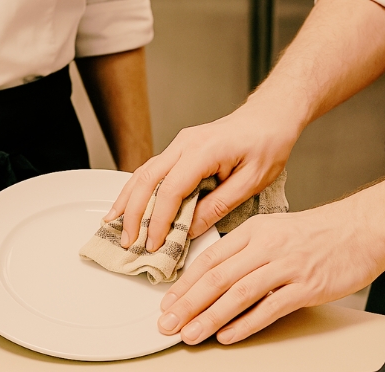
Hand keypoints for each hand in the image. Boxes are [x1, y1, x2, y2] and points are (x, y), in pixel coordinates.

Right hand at [104, 97, 300, 251]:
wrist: (269, 117)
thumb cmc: (267, 144)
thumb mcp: (252, 181)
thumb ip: (219, 206)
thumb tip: (191, 230)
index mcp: (204, 150)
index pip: (171, 190)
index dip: (159, 220)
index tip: (155, 243)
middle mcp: (185, 144)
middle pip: (147, 180)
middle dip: (134, 213)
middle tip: (129, 241)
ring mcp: (179, 144)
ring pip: (143, 173)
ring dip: (127, 200)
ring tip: (115, 224)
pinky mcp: (179, 149)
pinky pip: (151, 169)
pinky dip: (136, 189)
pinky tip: (128, 204)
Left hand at [157, 201, 384, 344]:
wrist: (364, 229)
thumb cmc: (318, 233)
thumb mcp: (274, 230)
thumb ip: (244, 251)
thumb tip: (212, 279)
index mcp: (253, 231)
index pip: (209, 259)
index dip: (184, 284)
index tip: (167, 303)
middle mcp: (266, 246)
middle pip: (217, 278)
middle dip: (187, 304)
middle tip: (167, 324)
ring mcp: (286, 266)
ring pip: (238, 294)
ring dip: (210, 317)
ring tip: (190, 334)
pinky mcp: (307, 286)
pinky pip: (269, 308)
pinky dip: (246, 324)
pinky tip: (228, 335)